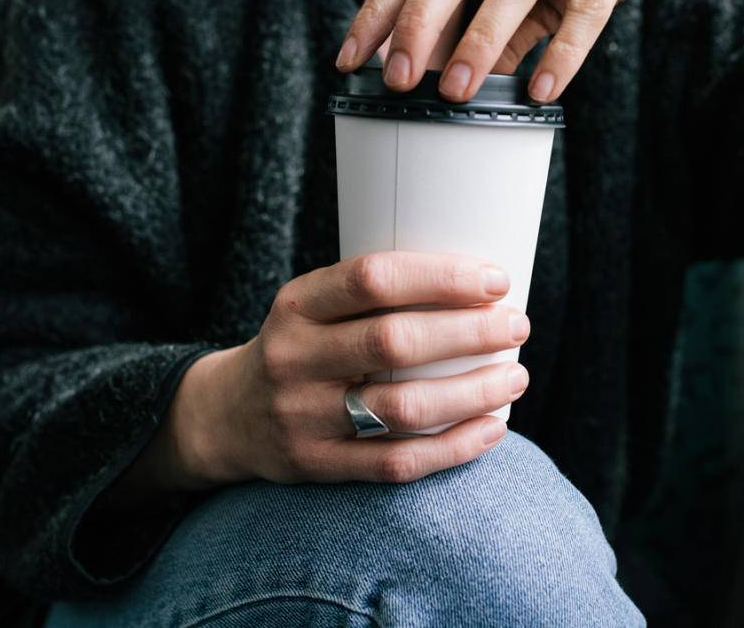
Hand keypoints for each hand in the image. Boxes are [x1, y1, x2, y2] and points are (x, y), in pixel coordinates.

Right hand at [158, 252, 530, 489]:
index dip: (442, 277)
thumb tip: (478, 287)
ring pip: (402, 409)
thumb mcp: (311, 307)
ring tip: (515, 379)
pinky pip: (396, 463)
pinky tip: (492, 428)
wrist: (226, 417)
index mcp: (296, 305)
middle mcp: (293, 358)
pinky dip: (453, 447)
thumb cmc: (299, 348)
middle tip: (517, 325)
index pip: (373, 279)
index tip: (495, 279)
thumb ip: (372, 297)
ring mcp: (302, 418)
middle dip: (470, 332)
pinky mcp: (317, 466)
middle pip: (395, 343)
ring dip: (472, 393)